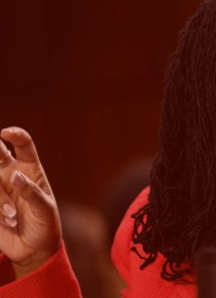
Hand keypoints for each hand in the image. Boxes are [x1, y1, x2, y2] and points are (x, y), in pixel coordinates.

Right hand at [0, 127, 61, 277]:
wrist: (32, 249)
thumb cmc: (45, 224)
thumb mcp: (45, 209)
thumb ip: (31, 192)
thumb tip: (15, 176)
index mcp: (30, 171)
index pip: (23, 146)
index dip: (15, 135)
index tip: (6, 133)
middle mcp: (10, 175)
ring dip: (0, 195)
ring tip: (13, 214)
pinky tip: (7, 221)